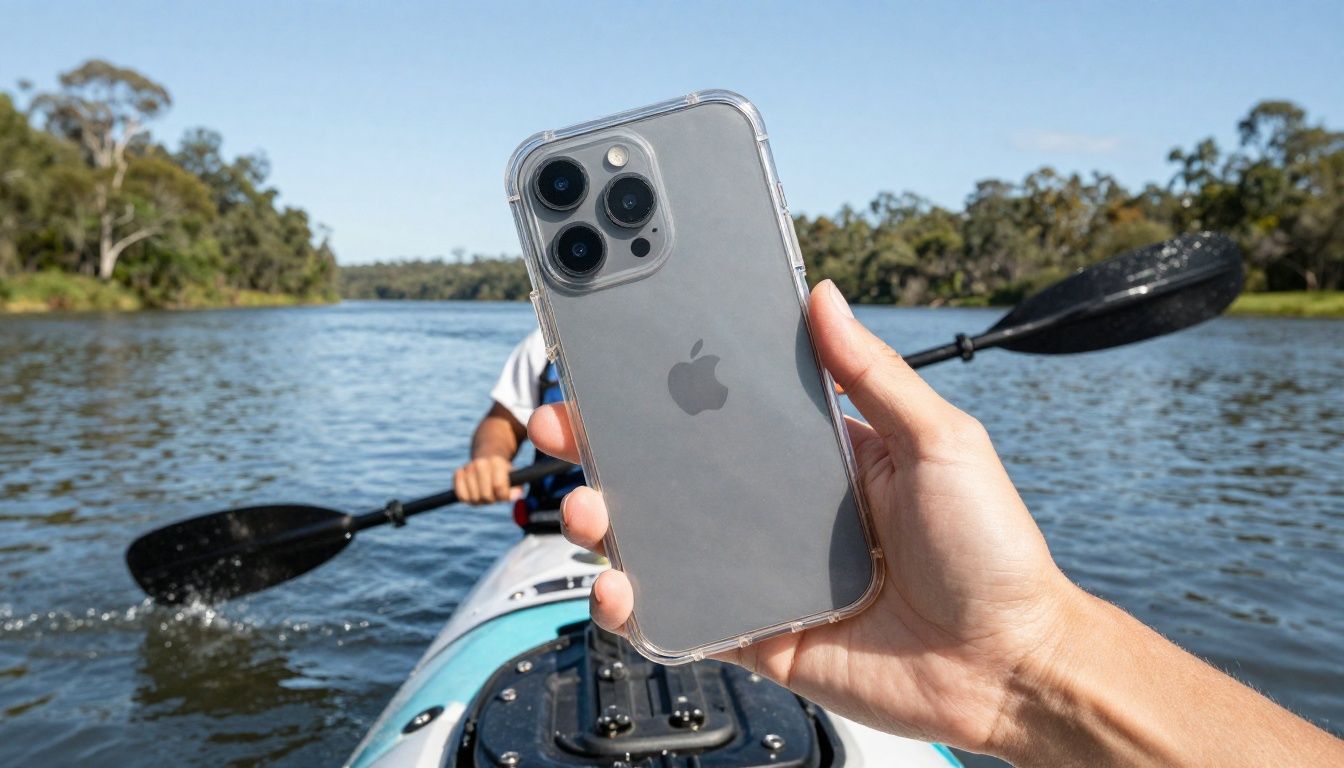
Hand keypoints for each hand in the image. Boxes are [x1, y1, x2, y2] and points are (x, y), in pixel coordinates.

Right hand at [452, 455, 515, 504]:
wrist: (487, 460)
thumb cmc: (502, 474)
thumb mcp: (515, 479)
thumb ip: (517, 490)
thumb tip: (512, 498)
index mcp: (497, 462)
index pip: (498, 486)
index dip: (503, 496)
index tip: (503, 494)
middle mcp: (481, 463)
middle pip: (485, 495)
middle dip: (491, 500)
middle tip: (493, 495)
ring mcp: (468, 468)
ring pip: (473, 497)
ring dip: (479, 501)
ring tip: (483, 493)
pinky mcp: (457, 474)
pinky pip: (461, 495)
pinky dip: (467, 499)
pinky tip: (473, 493)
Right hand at [528, 279, 1082, 753]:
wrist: (1009, 667)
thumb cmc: (991, 551)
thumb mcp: (940, 441)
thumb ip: (874, 375)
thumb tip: (822, 298)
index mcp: (818, 457)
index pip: (725, 412)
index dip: (668, 388)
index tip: (619, 362)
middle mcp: (780, 512)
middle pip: (676, 474)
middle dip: (611, 448)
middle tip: (567, 425)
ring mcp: (762, 575)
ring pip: (664, 543)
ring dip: (610, 522)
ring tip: (588, 510)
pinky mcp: (757, 635)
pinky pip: (681, 618)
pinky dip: (636, 606)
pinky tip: (619, 586)